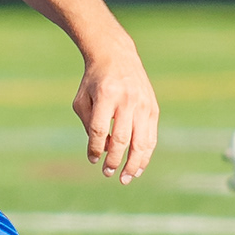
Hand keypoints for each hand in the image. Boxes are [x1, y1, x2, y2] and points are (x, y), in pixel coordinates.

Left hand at [73, 36, 157, 183]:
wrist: (116, 56)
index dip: (94, 148)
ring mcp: (143, 104)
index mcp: (105, 95)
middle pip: (121, 138)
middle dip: (114, 160)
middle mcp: (127, 100)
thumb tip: (101, 151)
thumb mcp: (82, 98)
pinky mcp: (153, 108)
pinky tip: (138, 168)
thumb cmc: (93, 82)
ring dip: (133, 164)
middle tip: (107, 173)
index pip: (99, 129)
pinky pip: (151, 137)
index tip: (92, 160)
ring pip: (140, 142)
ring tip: (125, 178)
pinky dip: (145, 155)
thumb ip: (88, 124)